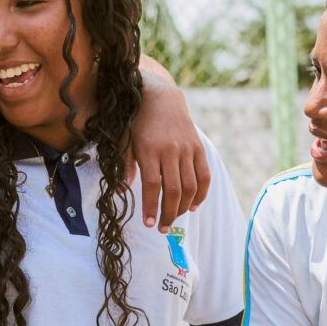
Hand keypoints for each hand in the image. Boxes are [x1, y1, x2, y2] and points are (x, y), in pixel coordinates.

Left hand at [127, 81, 208, 228]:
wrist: (160, 97)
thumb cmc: (136, 122)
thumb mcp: (124, 141)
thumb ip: (125, 165)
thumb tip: (123, 191)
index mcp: (148, 150)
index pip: (151, 185)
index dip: (151, 207)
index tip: (148, 224)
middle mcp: (170, 150)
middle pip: (172, 190)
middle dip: (168, 214)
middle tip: (162, 229)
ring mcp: (186, 149)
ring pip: (190, 186)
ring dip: (183, 207)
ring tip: (174, 219)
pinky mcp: (198, 148)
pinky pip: (204, 176)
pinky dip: (201, 194)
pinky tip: (193, 206)